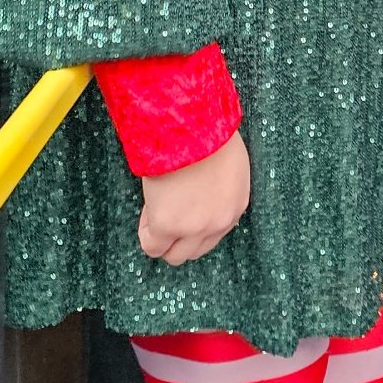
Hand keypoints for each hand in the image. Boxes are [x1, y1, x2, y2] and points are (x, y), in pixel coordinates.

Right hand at [138, 128, 250, 265]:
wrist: (192, 127)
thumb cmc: (208, 132)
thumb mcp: (228, 161)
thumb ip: (221, 185)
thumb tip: (202, 191)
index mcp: (236, 204)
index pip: (214, 231)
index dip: (194, 220)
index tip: (183, 204)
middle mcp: (220, 221)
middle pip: (196, 250)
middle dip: (179, 236)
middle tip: (166, 209)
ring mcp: (195, 227)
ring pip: (175, 255)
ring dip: (163, 239)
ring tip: (156, 210)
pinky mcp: (168, 225)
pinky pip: (152, 245)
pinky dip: (146, 233)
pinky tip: (148, 209)